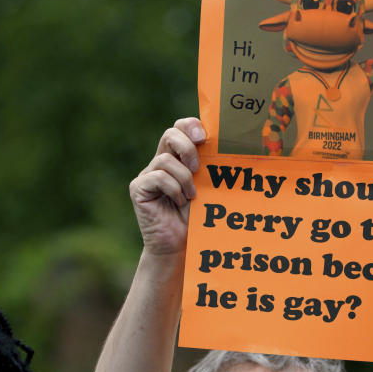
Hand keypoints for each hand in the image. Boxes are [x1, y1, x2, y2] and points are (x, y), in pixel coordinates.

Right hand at [129, 117, 204, 254]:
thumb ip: (211, 167)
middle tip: (197, 167)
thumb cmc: (198, 218)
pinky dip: (173, 189)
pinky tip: (179, 203)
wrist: (181, 246)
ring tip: (191, 196)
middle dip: (187, 146)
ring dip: (184, 178)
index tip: (205, 137)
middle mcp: (161, 162)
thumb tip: (234, 147)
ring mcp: (147, 174)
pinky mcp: (138, 188)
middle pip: (170, 133)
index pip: (180, 128)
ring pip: (165, 159)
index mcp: (178, 158)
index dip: (191, 126)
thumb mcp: (209, 188)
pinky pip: (157, 177)